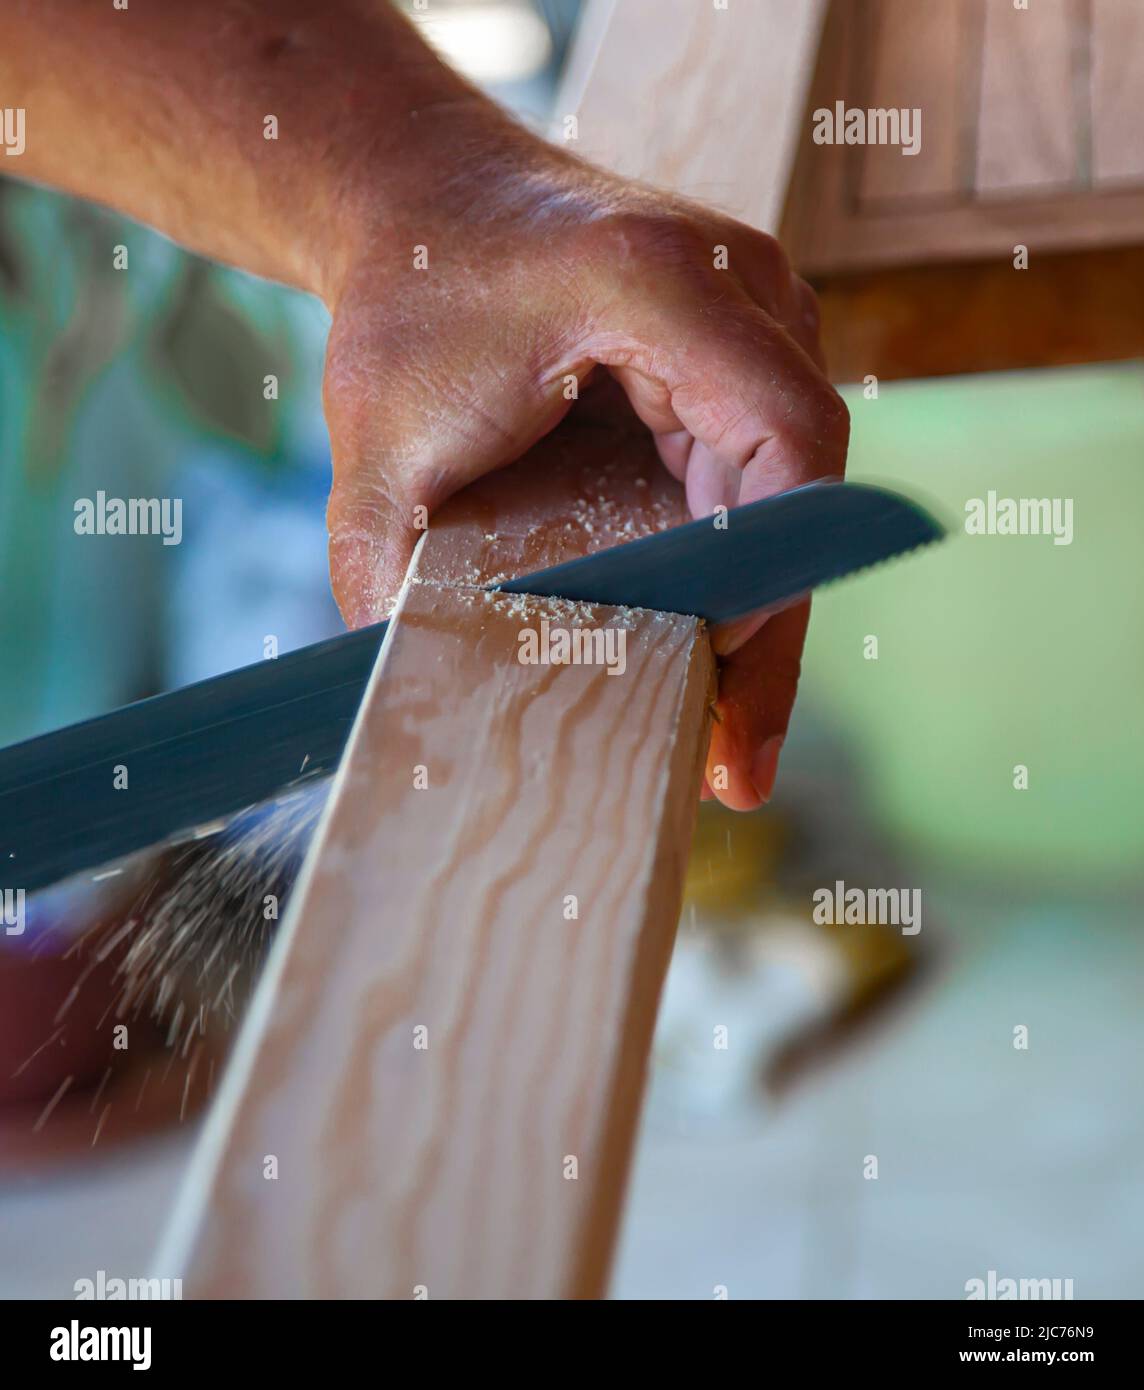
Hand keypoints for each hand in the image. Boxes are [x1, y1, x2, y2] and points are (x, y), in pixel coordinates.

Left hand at [322, 124, 848, 810]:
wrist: (423, 202)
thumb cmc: (405, 301)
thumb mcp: (377, 443)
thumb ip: (382, 565)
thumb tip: (402, 696)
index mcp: (664, 287)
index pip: (788, 437)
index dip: (770, 562)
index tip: (716, 664)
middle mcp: (742, 289)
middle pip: (798, 488)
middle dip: (765, 635)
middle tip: (736, 770)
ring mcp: (753, 319)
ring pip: (788, 494)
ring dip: (756, 616)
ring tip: (727, 745)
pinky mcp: (737, 355)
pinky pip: (760, 474)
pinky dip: (735, 568)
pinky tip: (708, 655)